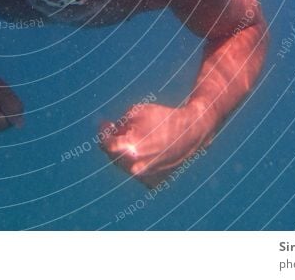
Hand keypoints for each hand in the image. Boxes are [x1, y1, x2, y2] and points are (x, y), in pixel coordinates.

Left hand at [99, 103, 214, 186]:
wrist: (190, 132)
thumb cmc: (162, 118)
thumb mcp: (134, 112)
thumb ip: (118, 124)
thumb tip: (110, 133)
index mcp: (129, 149)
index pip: (106, 144)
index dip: (104, 132)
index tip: (106, 125)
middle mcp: (135, 167)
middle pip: (114, 156)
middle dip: (116, 142)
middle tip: (120, 131)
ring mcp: (144, 177)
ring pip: (125, 165)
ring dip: (126, 153)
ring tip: (140, 139)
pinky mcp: (154, 182)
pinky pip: (139, 173)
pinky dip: (140, 164)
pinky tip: (149, 151)